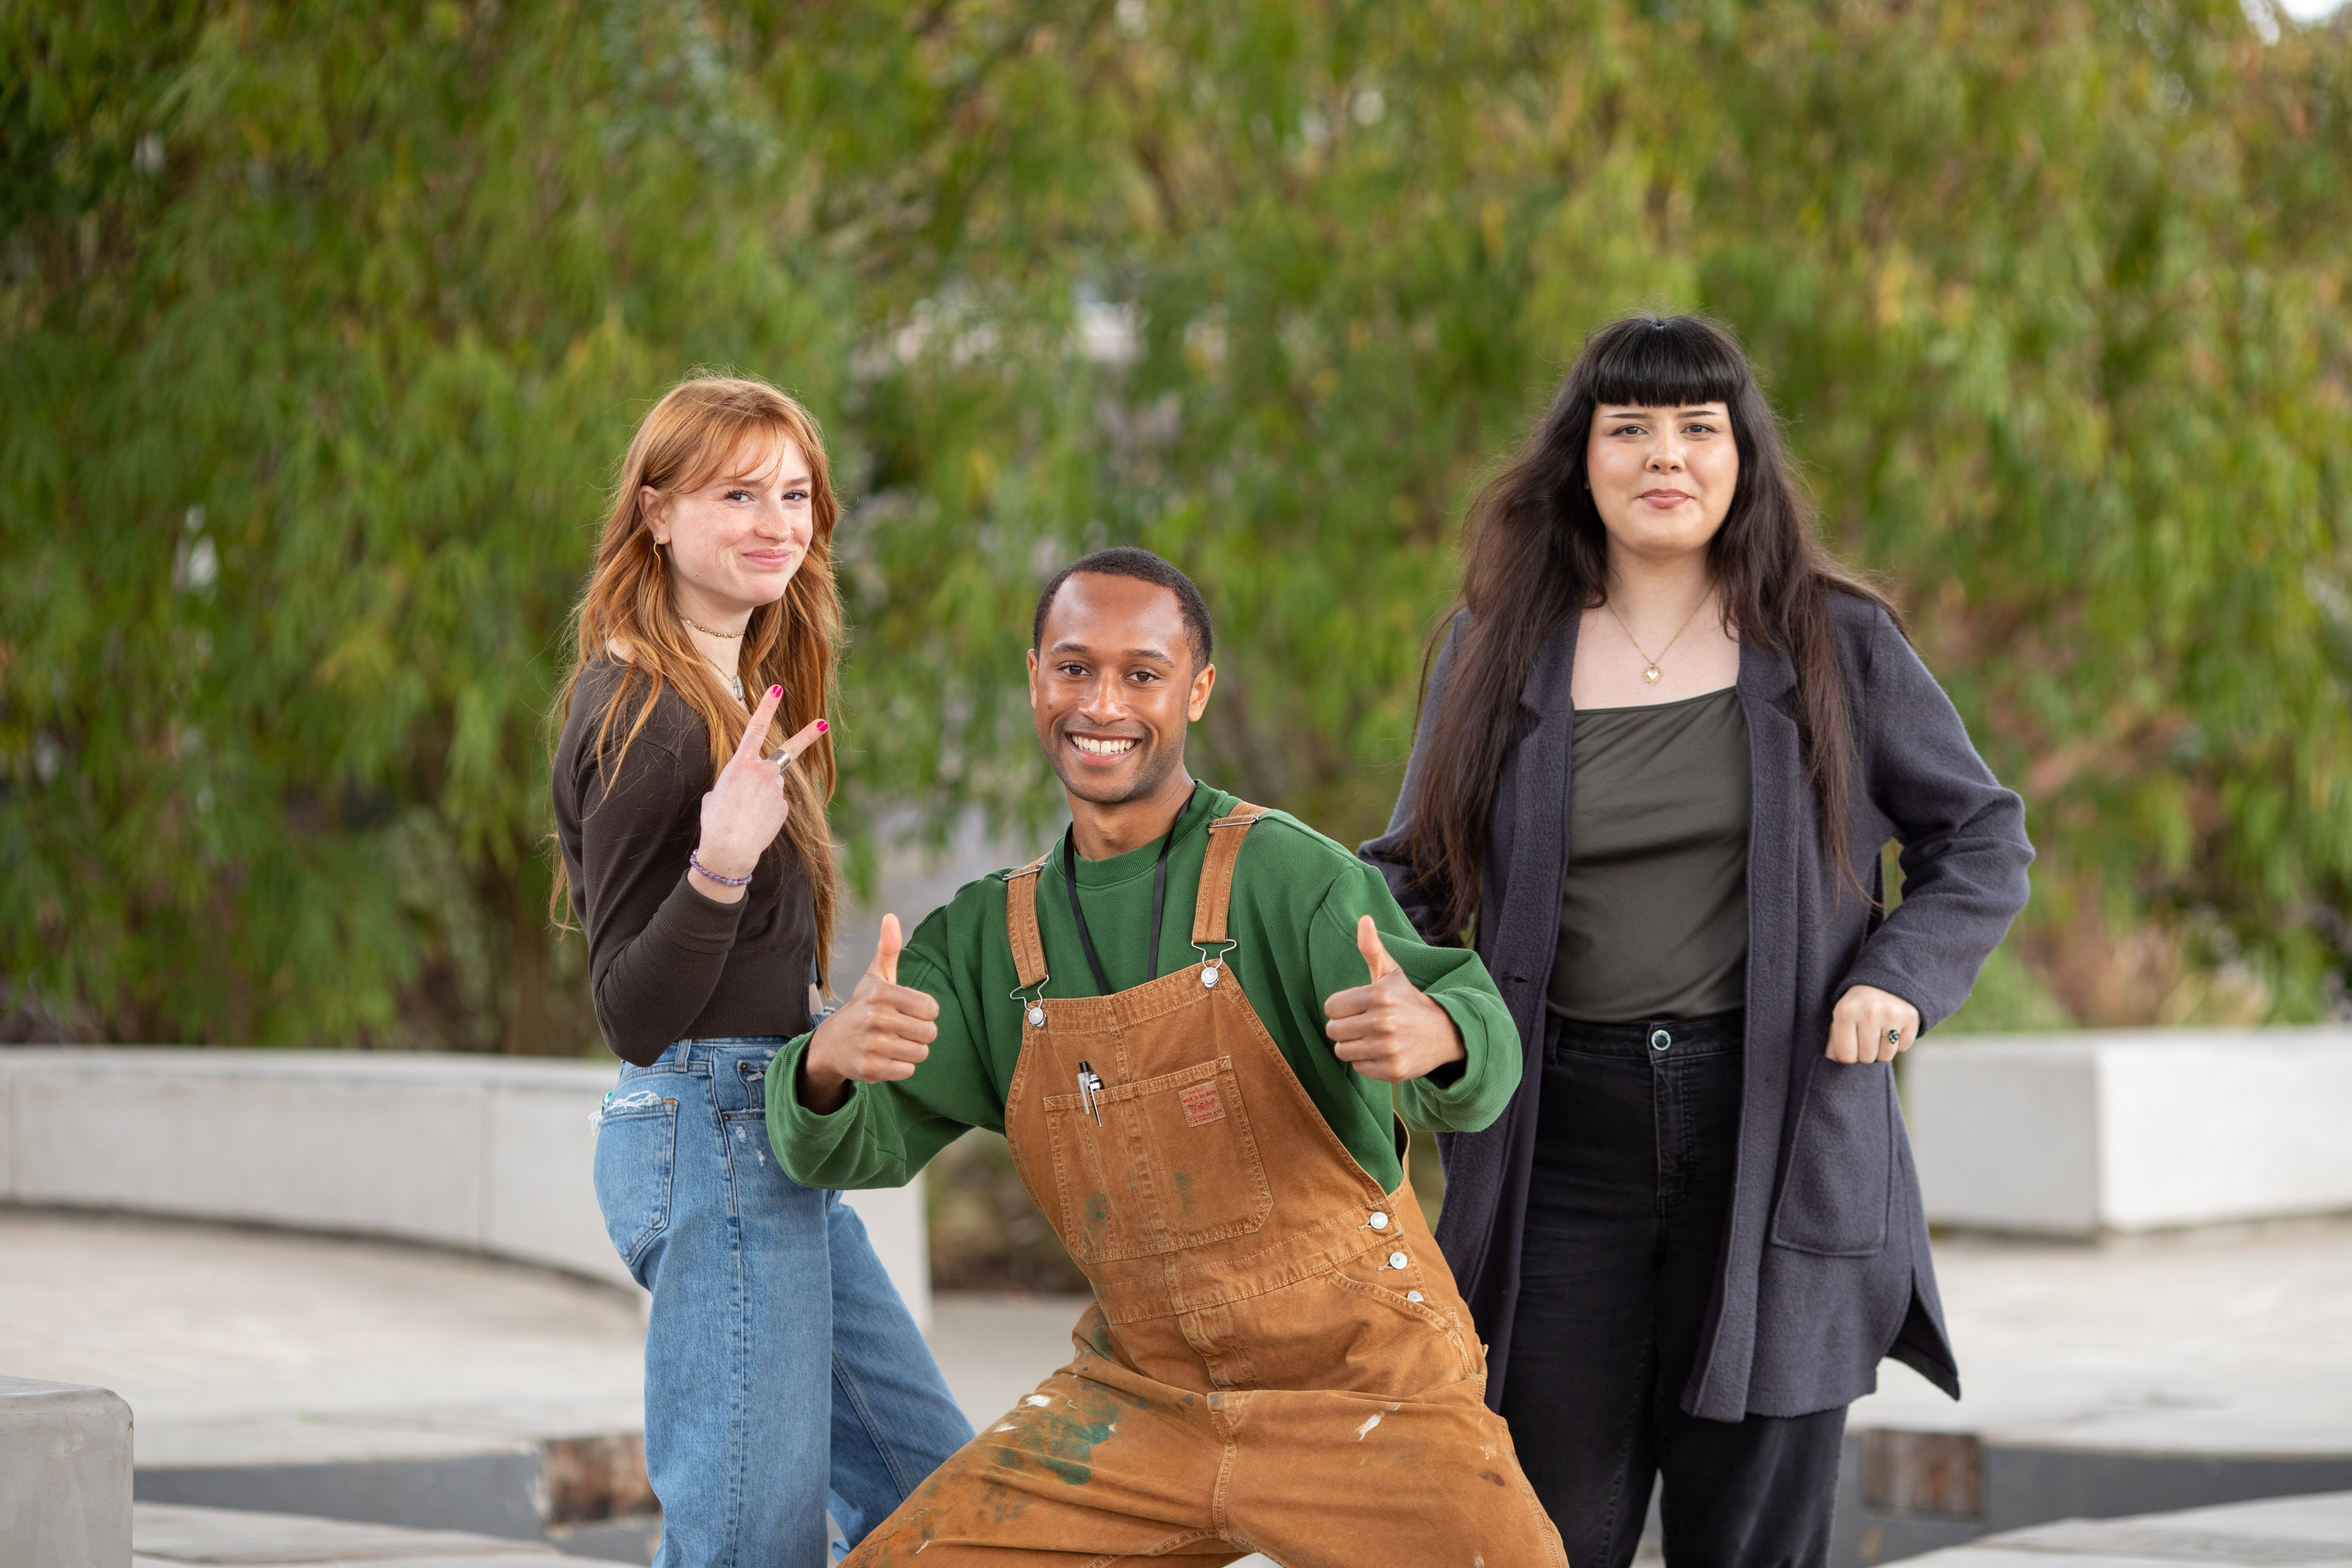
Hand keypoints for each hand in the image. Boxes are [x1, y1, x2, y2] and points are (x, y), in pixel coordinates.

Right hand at [690, 683, 825, 902]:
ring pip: (772, 786)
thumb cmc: (715, 822)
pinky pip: (775, 805)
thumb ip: (732, 783)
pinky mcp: (784, 808)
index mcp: (740, 764)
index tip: (777, 688)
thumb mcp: (715, 795)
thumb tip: (746, 789)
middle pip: (787, 752)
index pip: (755, 728)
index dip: (766, 706)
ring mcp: (777, 790)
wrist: (729, 849)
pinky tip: (755, 825)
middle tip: (822, 724)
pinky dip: (766, 813)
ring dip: (762, 796)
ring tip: (745, 815)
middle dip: (806, 736)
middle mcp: (763, 772)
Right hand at [799, 914, 938, 1112]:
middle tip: (900, 1030)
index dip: (924, 1013)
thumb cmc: (862, 1007)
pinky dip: (900, 1067)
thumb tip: (890, 916)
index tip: (907, 1012)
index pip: (932, 1009)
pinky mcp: (869, 1069)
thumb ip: (888, 948)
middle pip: (929, 1033)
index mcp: (882, 993)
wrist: (830, 1044)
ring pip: (920, 1053)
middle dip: (920, 1034)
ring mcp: (872, 1044)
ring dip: (910, 1051)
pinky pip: (907, 1071)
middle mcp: (876, 1017)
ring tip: (892, 1043)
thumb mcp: (874, 977)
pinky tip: (884, 1058)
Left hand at [1323, 915, 1465, 1083]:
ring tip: (1373, 1038)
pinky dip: (1367, 1062)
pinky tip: (1384, 1052)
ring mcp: (1389, 1048)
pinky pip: (1359, 1068)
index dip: (1342, 1008)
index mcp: (1379, 995)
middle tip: (1365, 1024)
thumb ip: (1372, 948)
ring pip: (1342, 1051)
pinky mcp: (1393, 1070)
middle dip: (1345, 1027)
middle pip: (1333, 1031)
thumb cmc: (1408, 1000)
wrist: (1445, 1032)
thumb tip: (1364, 919)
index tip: (1358, 1007)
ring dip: (1354, 1046)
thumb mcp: (1391, 973)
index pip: (1331, 1007)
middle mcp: (1383, 1022)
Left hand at [1826, 984, 1920, 1063]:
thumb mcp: (1841, 1017)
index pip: (1847, 1056)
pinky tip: (1893, 1027)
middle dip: (1866, 1053)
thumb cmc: (1858, 1006)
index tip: (1852, 1044)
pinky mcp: (1910, 1017)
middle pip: (1866, 1058)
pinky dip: (1898, 1043)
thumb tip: (1832, 1063)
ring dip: (1882, 1050)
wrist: (1884, 982)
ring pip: (1885, 1056)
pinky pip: (1903, 1048)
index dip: (1850, 1054)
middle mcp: (1869, 1012)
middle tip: (1867, 1036)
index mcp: (1846, 1012)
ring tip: (1879, 1032)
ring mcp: (1892, 1014)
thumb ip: (1835, 1042)